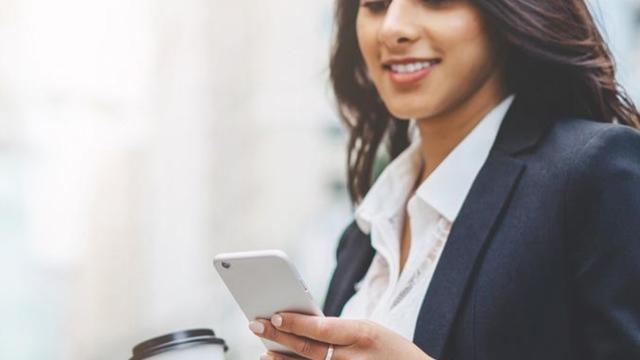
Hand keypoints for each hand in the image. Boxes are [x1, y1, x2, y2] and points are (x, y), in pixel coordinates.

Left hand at [248, 312, 434, 359]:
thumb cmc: (391, 351)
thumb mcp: (372, 331)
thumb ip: (341, 331)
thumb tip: (303, 329)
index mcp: (363, 335)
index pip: (322, 328)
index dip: (295, 323)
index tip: (273, 315)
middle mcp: (354, 359)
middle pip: (308, 349)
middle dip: (278, 337)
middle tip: (255, 325)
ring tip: (264, 353)